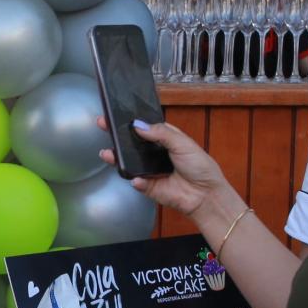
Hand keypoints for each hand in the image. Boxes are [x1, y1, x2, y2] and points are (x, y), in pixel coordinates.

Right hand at [96, 116, 237, 223]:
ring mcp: (149, 170)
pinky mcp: (148, 186)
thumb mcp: (183, 143)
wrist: (205, 195)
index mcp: (164, 138)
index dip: (131, 121)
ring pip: (129, 162)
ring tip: (107, 154)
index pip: (144, 127)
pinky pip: (136, 182)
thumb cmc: (200, 166)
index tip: (116, 113)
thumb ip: (161, 133)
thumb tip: (138, 125)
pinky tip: (136, 179)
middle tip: (103, 125)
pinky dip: (136, 180)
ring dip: (117, 158)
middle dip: (117, 135)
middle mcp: (154, 153)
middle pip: (132, 143)